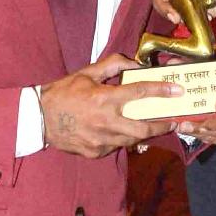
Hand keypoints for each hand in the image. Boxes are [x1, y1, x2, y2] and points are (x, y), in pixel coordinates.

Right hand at [40, 53, 180, 157]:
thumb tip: (135, 64)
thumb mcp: (86, 73)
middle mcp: (106, 121)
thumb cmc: (62, 93)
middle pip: (144, 128)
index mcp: (104, 98)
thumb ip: (112, 66)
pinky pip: (115, 146)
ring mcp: (101, 140)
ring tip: (149, 127)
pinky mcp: (95, 152)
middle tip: (171, 122)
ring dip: (142, 133)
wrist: (38, 119)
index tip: (178, 91)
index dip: (162, 90)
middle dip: (161, 126)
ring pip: (131, 140)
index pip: (140, 92)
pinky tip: (120, 133)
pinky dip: (120, 139)